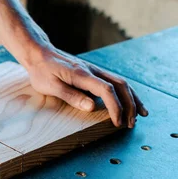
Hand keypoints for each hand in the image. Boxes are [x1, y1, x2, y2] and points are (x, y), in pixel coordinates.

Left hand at [24, 46, 147, 127]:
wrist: (39, 54)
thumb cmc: (42, 71)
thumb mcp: (50, 86)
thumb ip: (71, 96)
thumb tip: (92, 107)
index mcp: (82, 75)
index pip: (106, 90)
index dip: (115, 107)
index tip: (117, 122)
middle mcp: (93, 71)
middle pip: (120, 85)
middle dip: (129, 105)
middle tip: (131, 123)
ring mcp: (94, 71)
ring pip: (121, 83)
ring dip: (132, 99)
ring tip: (140, 115)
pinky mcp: (93, 73)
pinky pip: (115, 82)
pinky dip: (126, 93)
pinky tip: (130, 102)